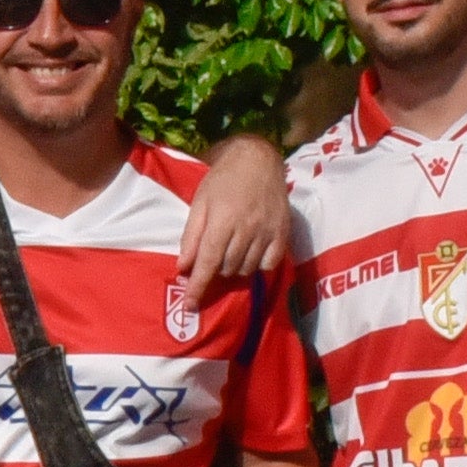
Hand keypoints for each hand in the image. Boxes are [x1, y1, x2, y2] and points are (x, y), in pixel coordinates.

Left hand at [176, 133, 289, 295]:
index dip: (197, 286)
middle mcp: (248, 229)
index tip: (189, 306)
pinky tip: (250, 254)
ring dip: (234, 268)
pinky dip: (257, 265)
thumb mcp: (200, 202)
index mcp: (223, 221)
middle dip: (215, 271)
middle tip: (212, 258)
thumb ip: (192, 235)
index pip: (208, 263)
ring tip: (230, 252)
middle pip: (227, 269)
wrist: (258, 160)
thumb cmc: (223, 180)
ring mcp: (268, 232)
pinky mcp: (283, 232)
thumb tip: (183, 267)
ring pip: (247, 269)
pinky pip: (269, 264)